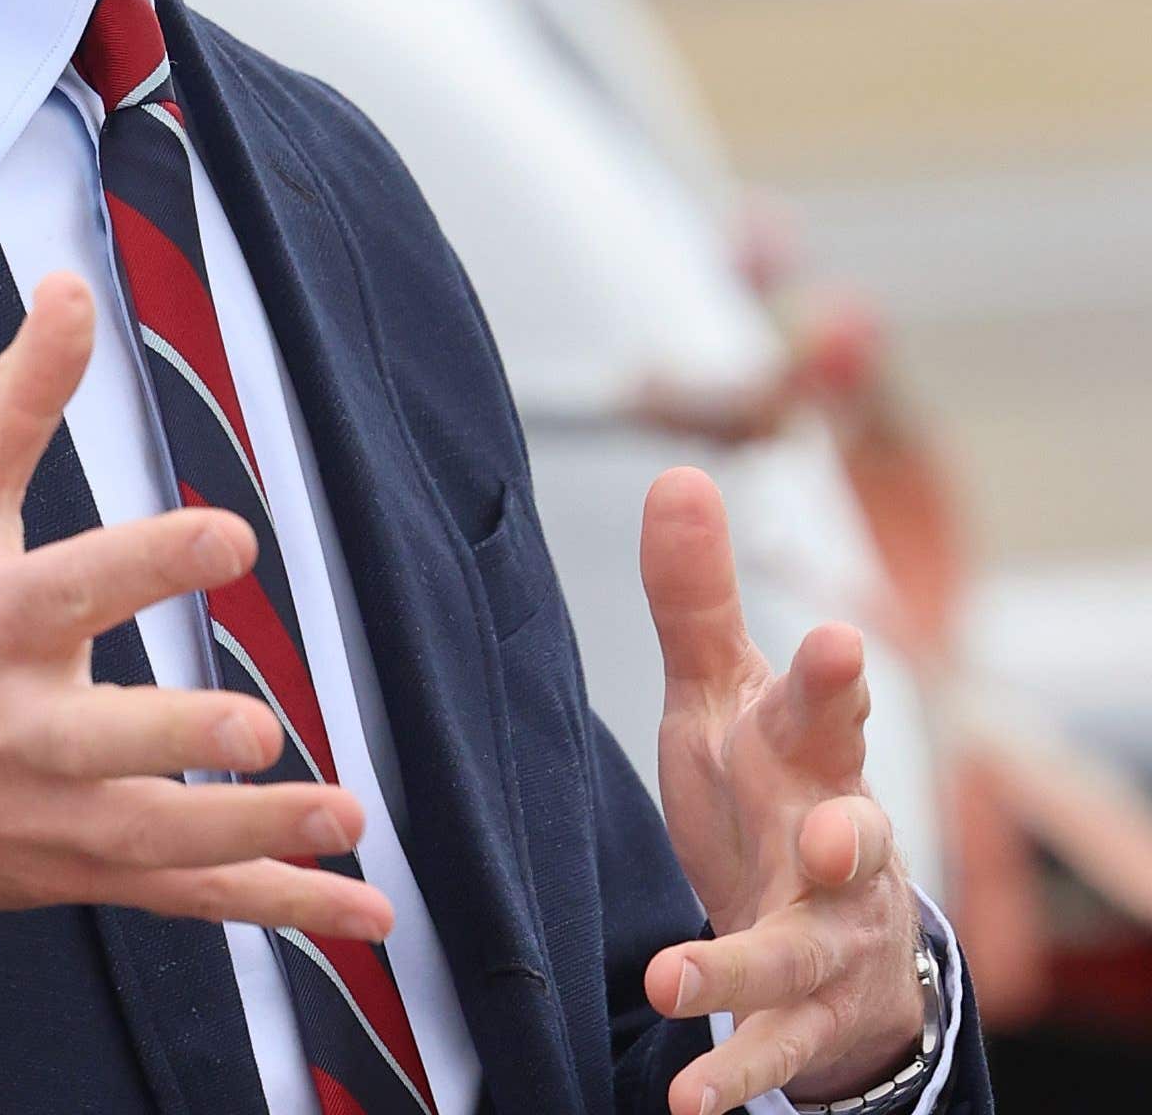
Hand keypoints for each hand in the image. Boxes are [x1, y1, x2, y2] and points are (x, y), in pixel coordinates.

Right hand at [0, 276, 395, 982]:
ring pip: (159, 838)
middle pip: (106, 741)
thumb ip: (17, 400)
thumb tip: (70, 287)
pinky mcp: (86, 870)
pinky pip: (191, 899)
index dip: (150, 563)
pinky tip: (366, 914)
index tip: (232, 538)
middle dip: (179, 740)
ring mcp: (54, 812)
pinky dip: (280, 908)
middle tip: (256, 728)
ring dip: (255, 837)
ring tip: (343, 818)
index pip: (72, 590)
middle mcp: (19, 729)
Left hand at [640, 467, 925, 1113]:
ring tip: (673, 977)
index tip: (834, 638)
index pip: (829, 709)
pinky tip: (685, 1098)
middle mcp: (841, 845)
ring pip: (804, 950)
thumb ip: (697, 602)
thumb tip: (676, 475)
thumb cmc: (767, 791)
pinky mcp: (811, 1014)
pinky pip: (774, 1045)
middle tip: (834, 829)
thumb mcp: (722, 697)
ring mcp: (835, 935)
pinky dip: (731, 1070)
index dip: (832, 677)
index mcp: (812, 757)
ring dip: (739, 965)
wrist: (831, 931)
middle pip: (855, 832)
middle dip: (852, 830)